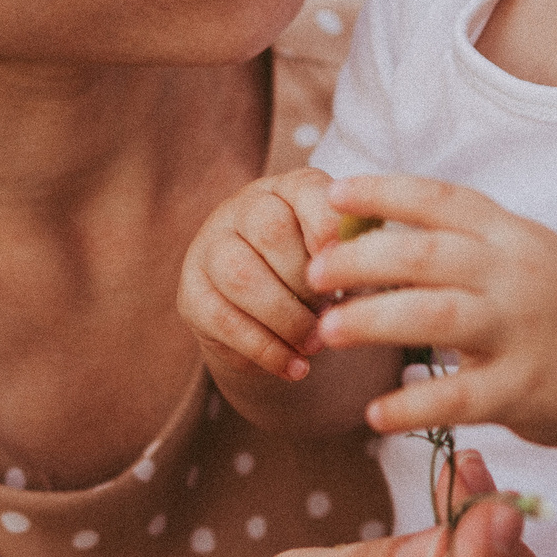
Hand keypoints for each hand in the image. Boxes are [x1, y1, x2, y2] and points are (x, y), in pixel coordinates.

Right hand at [177, 169, 343, 382]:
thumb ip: (355, 251)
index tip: (351, 265)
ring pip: (243, 276)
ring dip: (287, 319)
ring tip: (315, 344)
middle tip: (334, 315)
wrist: (272, 312)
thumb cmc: (317, 272)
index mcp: (288, 189)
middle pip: (271, 231)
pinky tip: (296, 367)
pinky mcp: (192, 294)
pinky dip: (267, 351)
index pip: (306, 189)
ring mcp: (209, 248)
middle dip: (308, 282)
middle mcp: (242, 208)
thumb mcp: (342, 254)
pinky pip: (225, 322)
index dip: (329, 228)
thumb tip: (364, 267)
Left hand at [306, 175, 556, 450]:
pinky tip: (376, 414)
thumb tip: (375, 227)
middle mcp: (517, 274)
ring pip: (435, 316)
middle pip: (426, 255)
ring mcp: (523, 331)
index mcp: (511, 236)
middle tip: (313, 273)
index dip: (383, 192)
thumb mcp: (524, 256)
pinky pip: (458, 397)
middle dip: (360, 260)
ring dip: (372, 322)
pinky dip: (412, 405)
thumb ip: (465, 244)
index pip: (441, 201)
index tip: (332, 196)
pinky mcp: (525, 390)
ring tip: (325, 333)